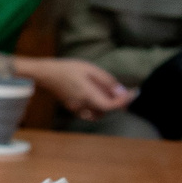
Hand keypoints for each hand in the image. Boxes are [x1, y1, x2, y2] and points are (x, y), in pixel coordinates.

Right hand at [13, 55, 133, 119]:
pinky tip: (97, 96)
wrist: (47, 74)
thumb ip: (107, 82)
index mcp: (88, 95)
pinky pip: (89, 113)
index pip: (111, 105)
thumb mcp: (91, 70)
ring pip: (98, 114)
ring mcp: (76, 108)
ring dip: (106, 106)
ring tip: (110, 93)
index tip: (135, 92)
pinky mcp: (72, 108)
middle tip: (124, 91)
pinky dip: (97, 107)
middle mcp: (83, 105)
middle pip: (106, 111)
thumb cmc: (68, 68)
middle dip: (116, 103)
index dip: (125, 101)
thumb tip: (121, 92)